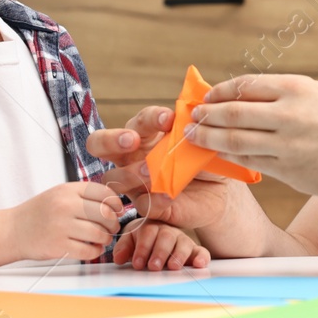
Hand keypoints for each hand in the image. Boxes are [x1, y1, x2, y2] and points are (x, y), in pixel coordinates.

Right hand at [7, 181, 124, 262]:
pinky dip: (95, 252)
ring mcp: (61, 226)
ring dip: (106, 239)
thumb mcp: (59, 194)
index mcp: (67, 190)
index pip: (104, 193)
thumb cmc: (40, 212)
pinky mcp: (58, 246)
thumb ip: (83, 195)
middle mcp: (65, 206)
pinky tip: (93, 249)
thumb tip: (114, 203)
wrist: (13, 230)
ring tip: (103, 239)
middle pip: (105, 214)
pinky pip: (89, 251)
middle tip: (112, 228)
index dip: (116, 203)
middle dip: (114, 223)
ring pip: (99, 234)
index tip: (117, 211)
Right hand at [86, 105, 234, 230]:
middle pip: (99, 143)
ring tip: (150, 171)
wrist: (218, 193)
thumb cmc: (203, 160)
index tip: (169, 119)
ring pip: (113, 177)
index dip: (151, 118)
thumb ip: (193, 128)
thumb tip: (193, 111)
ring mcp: (134, 183)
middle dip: (112, 139)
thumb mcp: (202, 142)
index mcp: (144, 135)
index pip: (139, 121)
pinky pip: (141, 204)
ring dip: (130, 173)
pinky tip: (168, 196)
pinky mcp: (146, 206)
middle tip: (132, 140)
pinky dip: (154, 199)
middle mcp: (131, 157)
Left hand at [113, 219, 210, 270]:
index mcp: (150, 226)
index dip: (142, 248)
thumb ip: (124, 248)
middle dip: (160, 252)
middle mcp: (168, 231)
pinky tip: (199, 264)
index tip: (138, 264)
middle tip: (153, 267)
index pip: (147, 233)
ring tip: (173, 267)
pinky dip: (201, 257)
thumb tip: (118, 259)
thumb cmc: (142, 240)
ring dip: (178, 255)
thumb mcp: (130, 241)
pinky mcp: (194, 250)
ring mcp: (182, 240)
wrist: (155, 234)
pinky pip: (200, 251)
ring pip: (183, 244)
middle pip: (166, 237)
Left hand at [187, 74, 317, 198]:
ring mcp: (289, 145)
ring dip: (210, 139)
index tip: (206, 98)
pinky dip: (231, 157)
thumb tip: (245, 98)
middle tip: (190, 119)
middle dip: (206, 116)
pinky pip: (252, 162)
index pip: (245, 87)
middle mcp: (289, 114)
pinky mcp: (291, 171)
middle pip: (233, 113)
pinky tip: (221, 154)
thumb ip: (284, 95)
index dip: (219, 93)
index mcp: (297, 88)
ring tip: (195, 137)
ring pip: (236, 141)